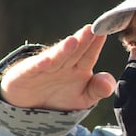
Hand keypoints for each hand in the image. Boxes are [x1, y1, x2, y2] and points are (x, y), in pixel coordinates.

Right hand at [0, 25, 116, 110]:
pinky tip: (46, 61)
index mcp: (79, 68)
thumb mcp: (83, 99)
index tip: (104, 32)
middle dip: (83, 40)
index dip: (96, 44)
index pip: (90, 55)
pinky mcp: (27, 74)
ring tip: (73, 41)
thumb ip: (98, 90)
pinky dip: (39, 65)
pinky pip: (34, 69)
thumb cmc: (60, 98)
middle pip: (75, 51)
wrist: (29, 107)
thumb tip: (109, 86)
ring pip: (57, 57)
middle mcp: (64, 64)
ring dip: (64, 50)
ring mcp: (45, 68)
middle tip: (92, 28)